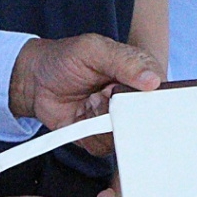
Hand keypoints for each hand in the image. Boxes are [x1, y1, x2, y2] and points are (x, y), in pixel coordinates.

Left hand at [8, 34, 163, 132]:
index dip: (151, 99)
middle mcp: (132, 101)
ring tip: (89, 101)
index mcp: (140, 75)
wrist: (35, 81)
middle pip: (146, 121)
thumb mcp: (94, 50)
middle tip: (101, 94)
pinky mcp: (101, 138)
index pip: (162, 93)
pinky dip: (89, 135)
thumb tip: (153, 80)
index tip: (129, 94)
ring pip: (124, 135)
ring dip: (101, 120)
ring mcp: (117, 121)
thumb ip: (125, 61)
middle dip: (121, 111)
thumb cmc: (65, 59)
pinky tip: (80, 117)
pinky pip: (104, 147)